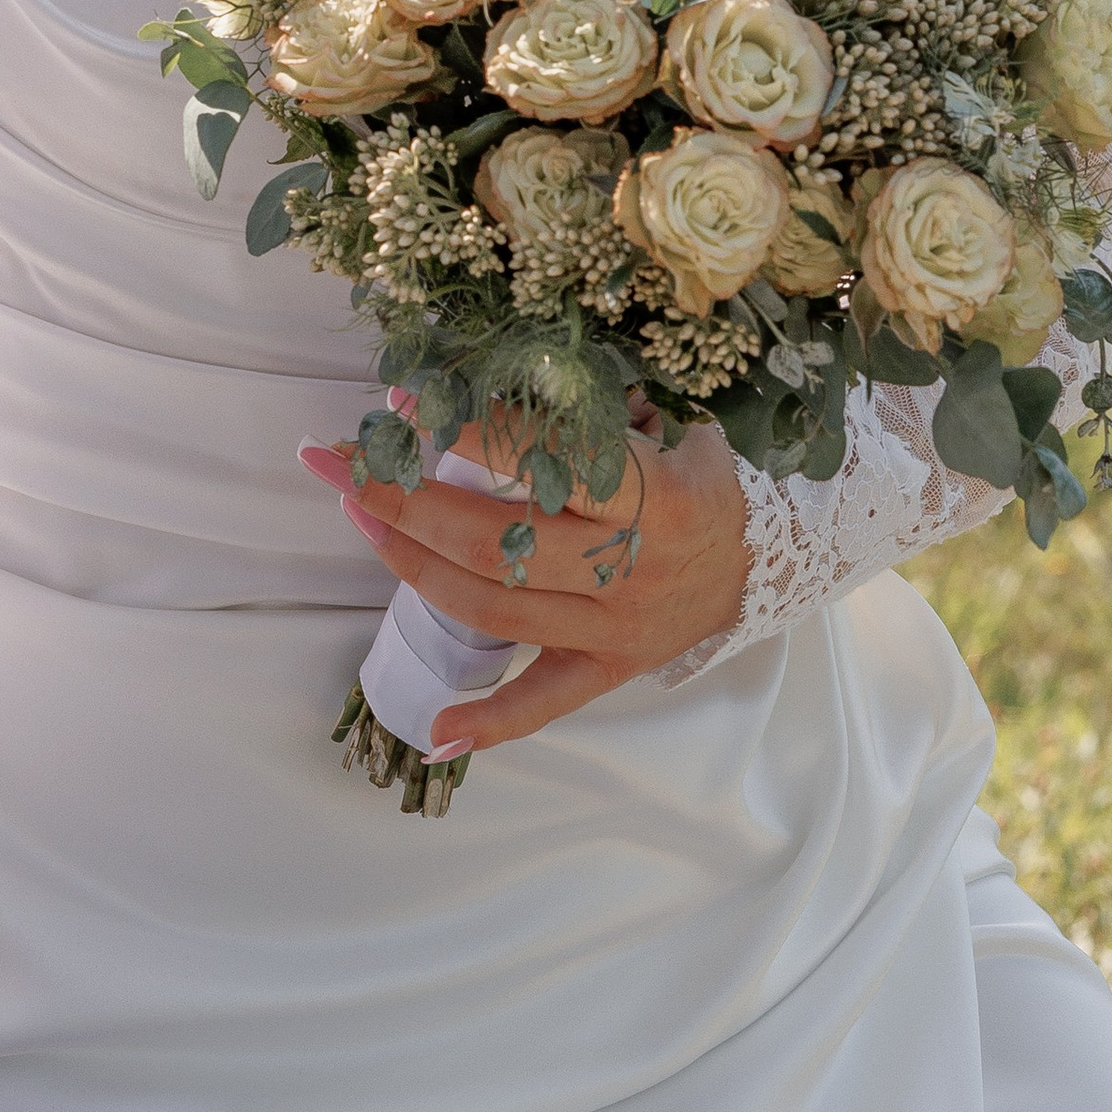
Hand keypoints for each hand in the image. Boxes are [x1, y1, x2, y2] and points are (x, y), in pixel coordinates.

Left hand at [319, 418, 749, 757]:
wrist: (767, 557)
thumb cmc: (701, 474)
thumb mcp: (665, 427)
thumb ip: (589, 412)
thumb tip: (493, 376)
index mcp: (652, 494)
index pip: (539, 458)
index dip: (465, 427)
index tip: (404, 397)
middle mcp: (627, 566)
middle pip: (491, 539)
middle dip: (404, 498)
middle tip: (344, 462)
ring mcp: (613, 625)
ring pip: (493, 605)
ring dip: (413, 565)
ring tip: (359, 517)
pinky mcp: (607, 668)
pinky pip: (543, 702)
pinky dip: (488, 723)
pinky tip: (436, 734)